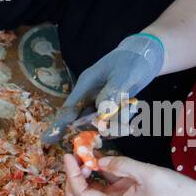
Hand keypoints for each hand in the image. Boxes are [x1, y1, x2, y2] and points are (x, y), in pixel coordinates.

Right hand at [44, 33, 164, 144]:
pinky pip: (113, 122)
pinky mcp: (112, 107)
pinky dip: (124, 120)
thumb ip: (112, 94)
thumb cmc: (132, 60)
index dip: (58, 125)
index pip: (69, 109)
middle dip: (97, 127)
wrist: (147, 55)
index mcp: (86, 85)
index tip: (48, 140)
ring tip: (130, 107)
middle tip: (111, 128)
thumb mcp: (123, 75)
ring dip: (116, 122)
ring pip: (100, 124)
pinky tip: (133, 107)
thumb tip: (101, 113)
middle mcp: (90, 96)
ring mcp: (101, 102)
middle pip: (83, 120)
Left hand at [63, 154, 195, 195]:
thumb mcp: (147, 173)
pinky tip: (98, 157)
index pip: (81, 194)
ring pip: (88, 192)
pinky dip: (97, 172)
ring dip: (83, 175)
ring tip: (86, 153)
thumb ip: (120, 165)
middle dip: (72, 179)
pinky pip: (103, 185)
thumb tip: (98, 160)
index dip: (72, 174)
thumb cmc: (175, 192)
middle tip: (76, 157)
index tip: (69, 155)